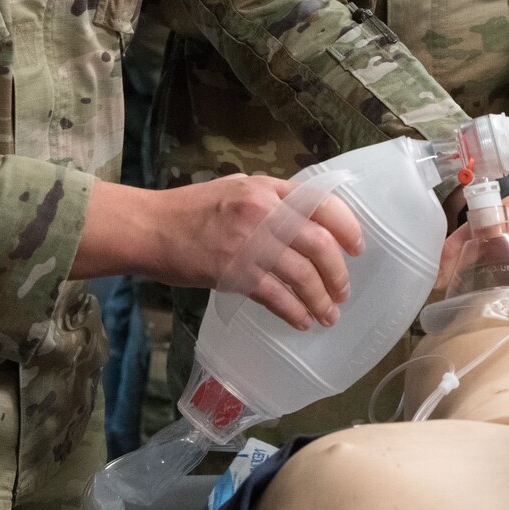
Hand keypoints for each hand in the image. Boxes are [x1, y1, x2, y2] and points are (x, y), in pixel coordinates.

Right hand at [129, 176, 363, 331]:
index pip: (323, 203)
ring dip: (320, 299)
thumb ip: (272, 201)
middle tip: (343, 292)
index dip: (347, 227)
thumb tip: (306, 221)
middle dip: (338, 273)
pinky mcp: (235, 273)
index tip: (357, 247)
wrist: (151, 228)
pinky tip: (301, 321)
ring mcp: (250, 243)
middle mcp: (264, 212)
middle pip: (320, 244)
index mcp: (267, 188)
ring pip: (303, 275)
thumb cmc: (191, 209)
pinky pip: (277, 297)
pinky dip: (294, 312)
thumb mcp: (237, 189)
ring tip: (328, 315)